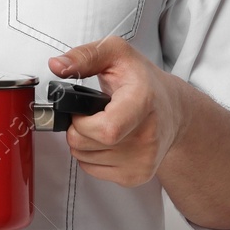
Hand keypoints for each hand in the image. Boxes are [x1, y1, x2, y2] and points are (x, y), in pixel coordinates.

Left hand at [49, 37, 188, 187]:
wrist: (173, 110)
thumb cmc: (144, 81)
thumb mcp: (117, 53)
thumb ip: (84, 56)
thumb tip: (56, 65)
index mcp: (143, 103)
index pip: (106, 130)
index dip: (82, 122)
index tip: (83, 109)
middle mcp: (147, 136)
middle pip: (84, 144)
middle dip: (75, 128)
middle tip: (88, 113)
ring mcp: (143, 160)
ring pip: (84, 159)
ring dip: (82, 142)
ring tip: (100, 123)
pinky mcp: (136, 176)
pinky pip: (92, 170)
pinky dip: (90, 155)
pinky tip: (106, 139)